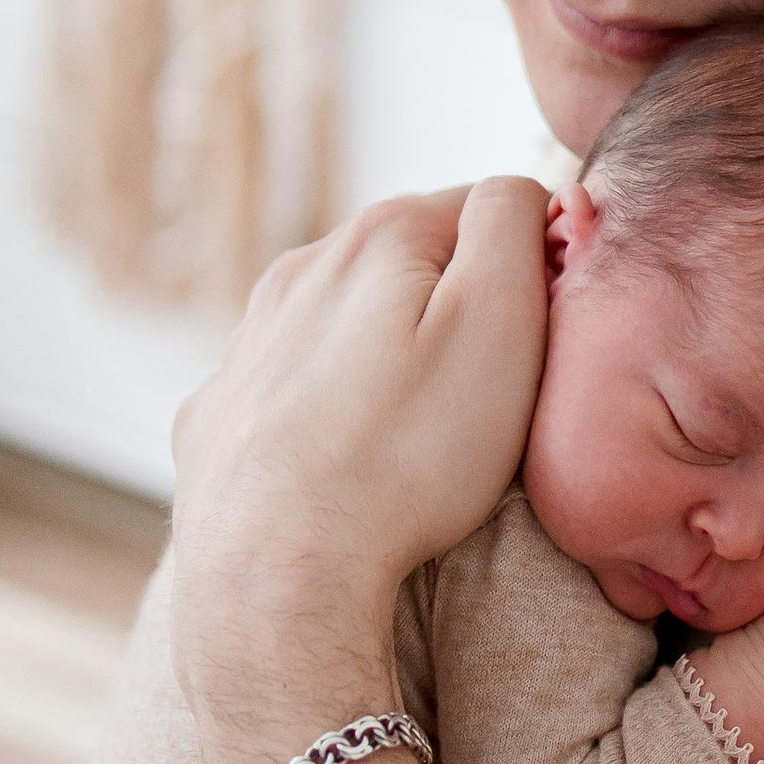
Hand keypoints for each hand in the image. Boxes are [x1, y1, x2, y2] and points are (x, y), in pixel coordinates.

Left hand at [169, 179, 549, 736]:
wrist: (276, 574)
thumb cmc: (408, 458)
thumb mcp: (499, 322)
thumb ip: (513, 226)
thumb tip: (520, 189)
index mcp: (379, 238)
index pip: (485, 207)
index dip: (531, 266)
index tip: (544, 341)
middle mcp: (302, 271)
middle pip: (412, 265)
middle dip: (457, 309)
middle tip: (491, 398)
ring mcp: (249, 343)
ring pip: (346, 323)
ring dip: (389, 356)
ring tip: (420, 439)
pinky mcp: (219, 414)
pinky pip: (292, 390)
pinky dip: (327, 410)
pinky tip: (347, 464)